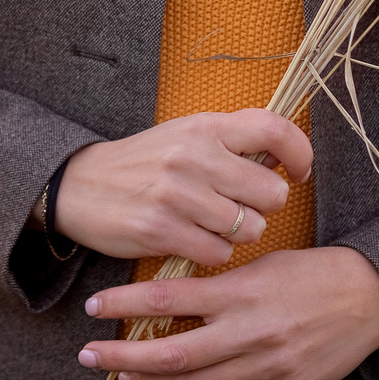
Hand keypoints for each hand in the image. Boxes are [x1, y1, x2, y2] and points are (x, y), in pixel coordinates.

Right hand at [53, 109, 311, 264]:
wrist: (78, 186)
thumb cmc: (143, 163)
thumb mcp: (185, 135)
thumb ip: (231, 143)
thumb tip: (284, 160)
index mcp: (204, 126)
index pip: (274, 131)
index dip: (300, 154)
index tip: (298, 173)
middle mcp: (193, 156)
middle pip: (272, 193)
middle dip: (263, 207)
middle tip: (240, 206)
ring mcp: (176, 194)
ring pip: (249, 229)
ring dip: (238, 234)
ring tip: (212, 224)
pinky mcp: (161, 230)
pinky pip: (219, 253)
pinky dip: (213, 252)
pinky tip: (193, 239)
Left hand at [75, 245, 378, 379]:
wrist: (373, 299)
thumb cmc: (314, 272)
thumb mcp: (263, 264)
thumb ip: (219, 286)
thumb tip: (168, 300)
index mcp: (243, 291)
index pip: (169, 299)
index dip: (125, 304)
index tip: (93, 306)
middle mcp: (251, 332)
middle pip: (172, 352)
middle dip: (123, 355)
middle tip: (89, 354)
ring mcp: (267, 366)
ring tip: (120, 376)